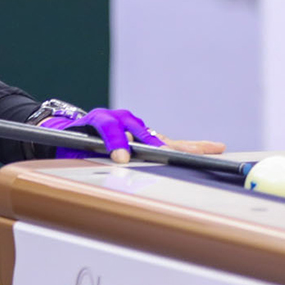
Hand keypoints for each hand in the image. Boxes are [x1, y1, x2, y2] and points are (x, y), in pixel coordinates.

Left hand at [42, 108, 225, 164]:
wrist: (75, 131)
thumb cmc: (72, 142)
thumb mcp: (70, 149)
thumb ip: (80, 155)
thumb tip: (92, 164)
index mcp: (98, 120)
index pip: (108, 126)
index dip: (115, 141)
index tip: (120, 157)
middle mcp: (119, 119)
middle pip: (139, 128)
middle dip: (152, 142)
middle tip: (163, 153)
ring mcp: (136, 127)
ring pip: (158, 136)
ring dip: (179, 145)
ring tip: (207, 149)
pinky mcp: (148, 136)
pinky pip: (170, 142)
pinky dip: (191, 146)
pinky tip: (214, 148)